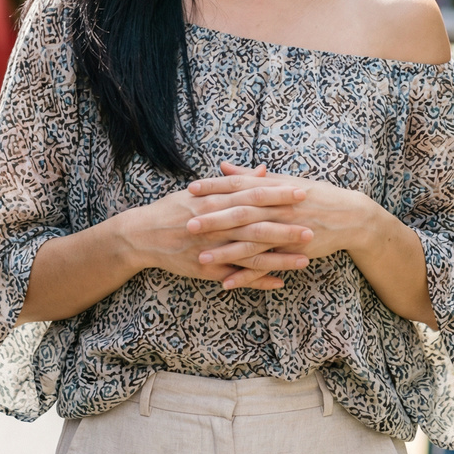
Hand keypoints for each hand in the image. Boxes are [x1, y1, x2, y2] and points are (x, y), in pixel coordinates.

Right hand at [123, 162, 312, 290]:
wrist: (142, 234)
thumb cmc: (174, 208)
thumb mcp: (203, 190)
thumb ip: (236, 182)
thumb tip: (265, 170)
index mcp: (216, 201)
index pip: (252, 196)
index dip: (278, 195)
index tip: (302, 193)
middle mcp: (215, 224)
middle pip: (256, 225)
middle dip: (285, 228)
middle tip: (312, 228)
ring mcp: (212, 248)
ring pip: (250, 255)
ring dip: (279, 258)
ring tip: (304, 260)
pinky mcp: (207, 269)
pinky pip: (236, 277)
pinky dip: (258, 281)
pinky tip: (279, 283)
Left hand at [187, 164, 368, 288]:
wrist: (350, 216)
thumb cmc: (314, 195)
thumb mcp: (284, 182)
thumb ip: (251, 177)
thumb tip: (223, 166)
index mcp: (274, 189)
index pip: (239, 186)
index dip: (215, 188)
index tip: (191, 189)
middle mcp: (278, 209)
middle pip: (242, 213)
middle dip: (214, 220)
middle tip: (188, 224)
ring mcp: (286, 232)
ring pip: (251, 243)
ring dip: (225, 252)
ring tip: (201, 258)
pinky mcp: (292, 252)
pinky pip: (266, 266)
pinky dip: (246, 276)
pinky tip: (227, 283)